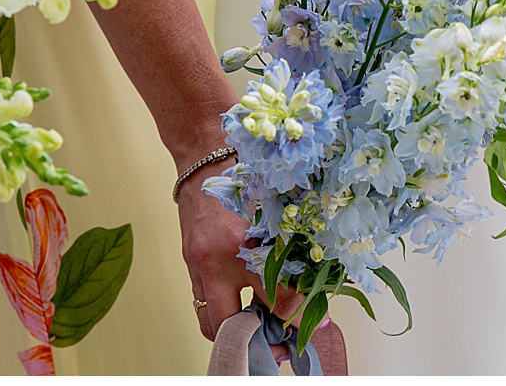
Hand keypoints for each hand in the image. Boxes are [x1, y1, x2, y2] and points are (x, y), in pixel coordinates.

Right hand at [175, 177, 302, 342]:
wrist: (204, 159)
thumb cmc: (245, 176)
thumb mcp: (275, 206)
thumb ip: (293, 244)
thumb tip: (314, 282)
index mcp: (245, 241)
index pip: (275, 295)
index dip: (298, 315)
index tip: (315, 324)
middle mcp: (218, 258)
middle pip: (236, 322)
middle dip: (260, 340)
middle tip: (282, 345)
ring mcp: (198, 265)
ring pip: (212, 322)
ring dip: (236, 335)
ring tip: (261, 336)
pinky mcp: (189, 266)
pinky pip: (201, 306)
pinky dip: (221, 317)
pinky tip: (241, 314)